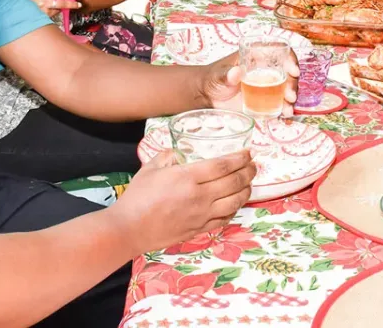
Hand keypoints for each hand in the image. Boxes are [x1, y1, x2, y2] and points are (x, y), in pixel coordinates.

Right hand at [109, 150, 255, 253]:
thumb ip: (166, 157)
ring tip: (249, 184)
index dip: (239, 158)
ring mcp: (201, 215)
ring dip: (246, 191)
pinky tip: (234, 204)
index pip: (223, 166)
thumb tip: (178, 153)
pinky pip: (224, 220)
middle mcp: (199, 196)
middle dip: (248, 172)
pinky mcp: (199, 230)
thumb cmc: (136, 197)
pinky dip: (234, 210)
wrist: (129, 229)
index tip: (248, 153)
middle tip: (253, 166)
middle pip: (234, 183)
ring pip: (234, 202)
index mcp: (188, 177)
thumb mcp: (150, 169)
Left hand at [203, 52, 298, 117]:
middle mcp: (266, 70)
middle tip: (290, 96)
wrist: (207, 96)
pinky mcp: (265, 101)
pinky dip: (285, 109)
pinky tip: (285, 115)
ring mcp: (267, 86)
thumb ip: (226, 74)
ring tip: (288, 109)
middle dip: (292, 84)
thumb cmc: (212, 78)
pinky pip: (280, 104)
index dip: (290, 59)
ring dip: (291, 99)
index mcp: (256, 57)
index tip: (293, 71)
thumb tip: (236, 72)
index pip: (279, 52)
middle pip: (287, 72)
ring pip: (286, 89)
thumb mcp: (217, 74)